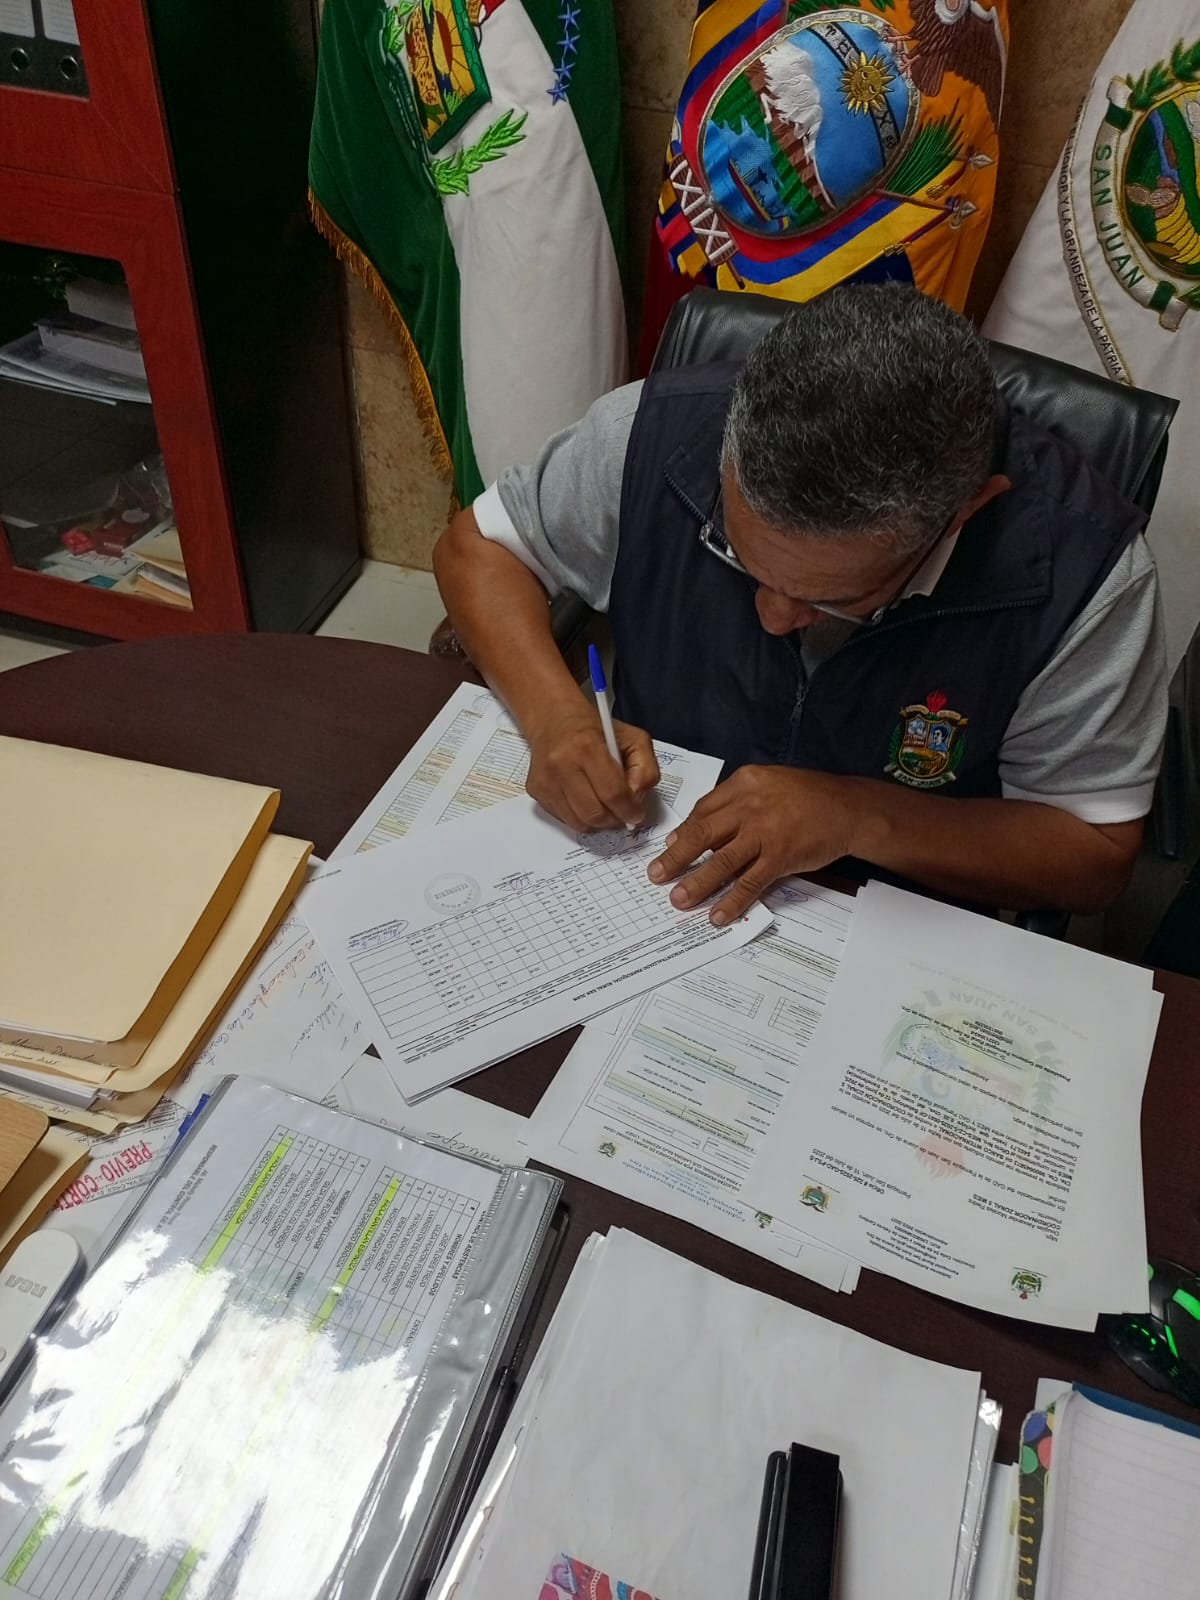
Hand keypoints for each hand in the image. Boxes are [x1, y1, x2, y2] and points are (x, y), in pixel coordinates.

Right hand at [526, 706, 659, 830]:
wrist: (554, 720)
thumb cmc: (596, 730)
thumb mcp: (633, 739)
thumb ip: (645, 769)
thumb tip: (636, 799)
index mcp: (587, 746)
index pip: (612, 793)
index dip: (629, 810)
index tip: (636, 815)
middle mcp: (561, 764)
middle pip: (594, 813)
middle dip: (614, 819)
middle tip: (621, 813)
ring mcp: (545, 779)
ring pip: (578, 822)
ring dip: (597, 822)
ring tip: (604, 806)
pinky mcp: (536, 790)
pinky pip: (564, 819)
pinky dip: (580, 816)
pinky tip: (585, 799)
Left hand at [648, 767, 856, 923]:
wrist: (849, 809)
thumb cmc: (810, 797)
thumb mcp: (769, 784)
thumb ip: (736, 802)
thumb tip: (700, 828)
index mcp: (744, 783)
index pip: (704, 809)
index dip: (684, 832)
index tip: (669, 847)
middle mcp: (750, 805)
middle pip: (703, 834)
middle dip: (675, 858)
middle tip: (656, 876)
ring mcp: (765, 832)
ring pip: (721, 861)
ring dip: (697, 883)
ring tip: (679, 899)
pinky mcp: (781, 857)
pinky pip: (750, 882)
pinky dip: (733, 901)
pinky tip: (719, 915)